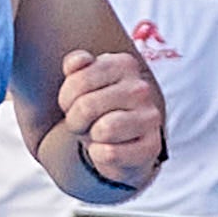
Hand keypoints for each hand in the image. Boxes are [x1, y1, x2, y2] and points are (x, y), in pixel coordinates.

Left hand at [58, 48, 163, 191]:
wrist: (118, 144)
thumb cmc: (96, 110)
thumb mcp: (82, 84)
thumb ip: (76, 66)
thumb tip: (79, 61)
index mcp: (124, 64)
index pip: (78, 81)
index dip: (66, 99)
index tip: (74, 103)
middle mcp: (141, 88)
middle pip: (86, 106)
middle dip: (75, 120)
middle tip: (84, 123)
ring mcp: (150, 117)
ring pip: (103, 129)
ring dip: (90, 138)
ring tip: (97, 134)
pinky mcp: (151, 146)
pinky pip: (110, 153)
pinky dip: (99, 156)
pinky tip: (108, 149)